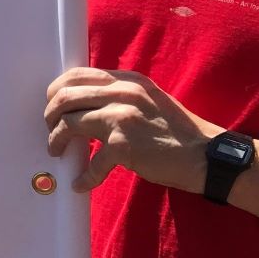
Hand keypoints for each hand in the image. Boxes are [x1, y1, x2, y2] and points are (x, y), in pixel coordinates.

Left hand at [44, 67, 214, 193]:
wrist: (208, 156)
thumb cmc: (178, 132)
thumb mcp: (149, 100)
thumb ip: (121, 97)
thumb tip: (85, 105)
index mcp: (128, 80)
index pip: (78, 74)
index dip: (57, 90)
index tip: (52, 104)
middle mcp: (122, 93)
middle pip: (65, 96)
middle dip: (50, 114)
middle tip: (50, 128)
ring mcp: (121, 117)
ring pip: (68, 123)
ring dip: (56, 139)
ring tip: (57, 150)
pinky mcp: (122, 145)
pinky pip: (90, 162)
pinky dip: (83, 175)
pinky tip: (81, 183)